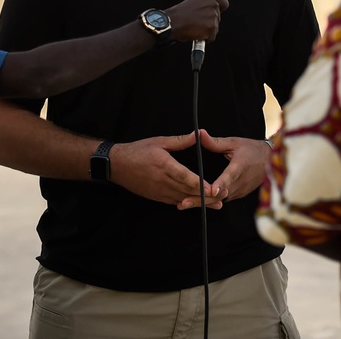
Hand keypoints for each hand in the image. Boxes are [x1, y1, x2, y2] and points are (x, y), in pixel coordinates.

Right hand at [110, 133, 226, 208]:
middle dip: (206, 196)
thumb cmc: (138, 151)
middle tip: (223, 198)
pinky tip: (197, 205)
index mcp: (165, 165)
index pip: (186, 177)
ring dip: (200, 203)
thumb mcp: (159, 141)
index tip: (214, 188)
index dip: (200, 184)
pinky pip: (175, 201)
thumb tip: (198, 135)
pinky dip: (187, 203)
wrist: (117, 165)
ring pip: (183, 199)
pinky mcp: (157, 197)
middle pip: (188, 191)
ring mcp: (160, 191)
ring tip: (216, 204)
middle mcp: (163, 181)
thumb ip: (180, 141)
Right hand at [165, 0, 228, 42]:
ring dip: (207, 30)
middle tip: (197, 22)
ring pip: (215, 28)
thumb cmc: (179, 14)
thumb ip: (206, 4)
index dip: (219, 10)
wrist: (172, 22)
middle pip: (219, 17)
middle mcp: (213, 4)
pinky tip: (196, 33)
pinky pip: (212, 37)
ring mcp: (213, 16)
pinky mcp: (212, 27)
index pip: (224, 3)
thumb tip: (212, 11)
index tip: (213, 14)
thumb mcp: (195, 1)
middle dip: (210, 22)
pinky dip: (205, 38)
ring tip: (195, 27)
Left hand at [177, 129, 268, 209]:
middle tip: (185, 202)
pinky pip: (224, 200)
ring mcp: (241, 191)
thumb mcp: (234, 142)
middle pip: (221, 194)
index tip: (212, 190)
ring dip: (204, 203)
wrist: (271, 160)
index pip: (229, 176)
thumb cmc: (252, 149)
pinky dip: (211, 202)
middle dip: (202, 199)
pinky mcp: (240, 195)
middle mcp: (241, 182)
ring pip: (221, 200)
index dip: (221, 184)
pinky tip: (196, 203)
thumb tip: (199, 134)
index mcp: (240, 166)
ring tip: (185, 204)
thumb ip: (215, 142)